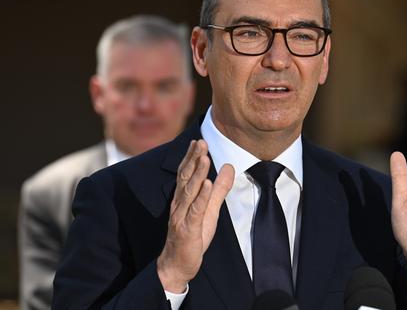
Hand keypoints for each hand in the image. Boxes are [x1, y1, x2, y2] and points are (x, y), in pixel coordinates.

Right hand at [157, 140, 233, 291]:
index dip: (191, 157)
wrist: (178, 265)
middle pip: (185, 178)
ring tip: (204, 157)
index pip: (185, 174)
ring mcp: (182, 217)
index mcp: (182, 199)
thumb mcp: (210, 210)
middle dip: (193, 159)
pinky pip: (196, 210)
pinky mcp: (188, 229)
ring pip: (189, 192)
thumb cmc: (193, 236)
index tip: (198, 141)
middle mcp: (179, 205)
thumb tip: (228, 167)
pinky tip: (207, 184)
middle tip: (201, 142)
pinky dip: (202, 197)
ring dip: (197, 174)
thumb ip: (219, 190)